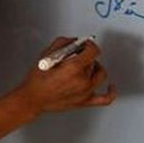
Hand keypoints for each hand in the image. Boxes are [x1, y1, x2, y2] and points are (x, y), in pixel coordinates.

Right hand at [0, 37, 116, 140]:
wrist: (33, 98)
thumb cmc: (37, 80)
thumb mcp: (45, 55)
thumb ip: (61, 44)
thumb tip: (74, 41)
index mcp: (73, 68)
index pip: (93, 51)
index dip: (90, 45)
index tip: (86, 44)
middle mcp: (82, 80)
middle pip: (94, 62)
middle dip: (86, 57)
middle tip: (77, 56)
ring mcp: (86, 92)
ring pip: (100, 75)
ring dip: (95, 68)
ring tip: (87, 66)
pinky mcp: (85, 101)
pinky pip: (105, 98)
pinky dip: (111, 92)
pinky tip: (111, 86)